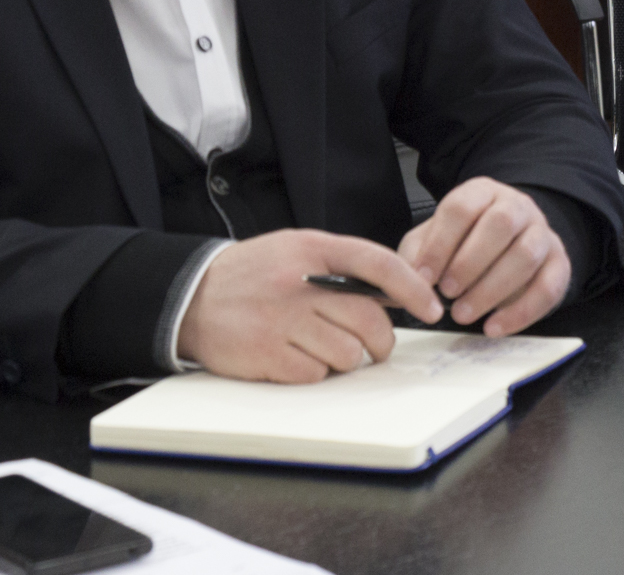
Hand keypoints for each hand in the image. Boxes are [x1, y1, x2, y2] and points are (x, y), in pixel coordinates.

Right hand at [176, 228, 443, 382]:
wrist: (192, 296)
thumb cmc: (254, 275)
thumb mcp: (299, 251)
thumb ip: (345, 266)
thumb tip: (399, 290)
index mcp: (312, 249)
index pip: (378, 263)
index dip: (412, 287)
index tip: (432, 306)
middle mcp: (299, 284)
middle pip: (369, 319)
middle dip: (382, 340)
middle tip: (377, 345)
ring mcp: (282, 321)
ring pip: (348, 352)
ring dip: (347, 357)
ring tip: (327, 347)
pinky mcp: (266, 355)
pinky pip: (316, 373)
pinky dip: (316, 371)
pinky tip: (299, 356)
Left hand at [397, 179, 570, 337]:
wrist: (507, 244)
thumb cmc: (463, 242)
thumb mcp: (433, 239)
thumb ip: (417, 255)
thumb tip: (408, 281)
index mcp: (482, 193)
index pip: (462, 208)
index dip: (441, 243)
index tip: (423, 277)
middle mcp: (517, 206)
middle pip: (501, 224)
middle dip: (470, 262)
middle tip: (447, 293)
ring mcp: (542, 233)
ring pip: (527, 254)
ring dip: (492, 288)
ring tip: (463, 314)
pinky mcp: (559, 263)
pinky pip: (550, 286)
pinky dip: (521, 312)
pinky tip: (494, 327)